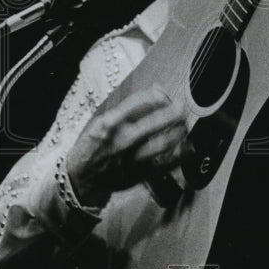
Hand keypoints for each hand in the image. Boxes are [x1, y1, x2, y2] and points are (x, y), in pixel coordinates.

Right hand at [65, 84, 189, 207]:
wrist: (81, 178)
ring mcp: (133, 159)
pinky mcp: (141, 174)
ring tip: (183, 125)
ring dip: (180, 131)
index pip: (140, 102)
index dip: (157, 96)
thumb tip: (157, 91)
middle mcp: (122, 140)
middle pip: (157, 121)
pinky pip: (168, 164)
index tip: (164, 95)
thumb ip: (129, 107)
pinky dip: (181, 154)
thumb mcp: (102, 120)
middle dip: (175, 111)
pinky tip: (187, 147)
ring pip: (166, 142)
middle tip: (181, 107)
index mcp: (109, 123)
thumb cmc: (93, 145)